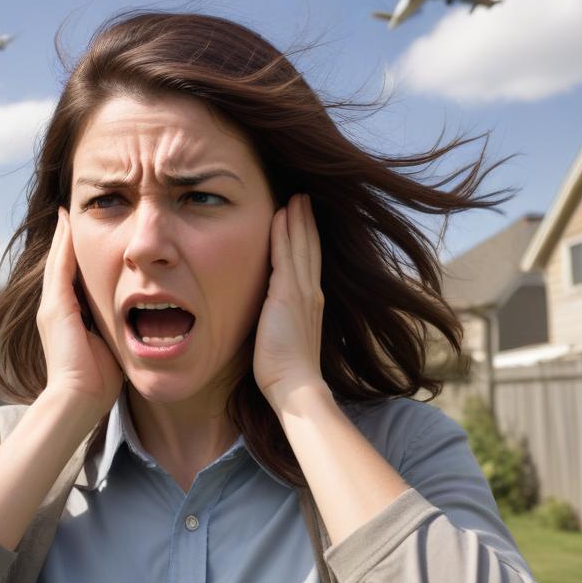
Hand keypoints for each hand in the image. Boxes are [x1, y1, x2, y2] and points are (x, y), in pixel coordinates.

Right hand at [37, 207, 123, 418]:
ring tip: (69, 211)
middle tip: (71, 212)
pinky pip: (60, 267)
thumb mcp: (109, 347)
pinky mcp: (55, 308)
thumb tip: (139, 324)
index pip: (74, 278)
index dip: (79, 255)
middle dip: (68, 240)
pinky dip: (63, 245)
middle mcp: (55, 308)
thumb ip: (116, 331)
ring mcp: (52, 307)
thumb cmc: (98, 383)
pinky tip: (68, 224)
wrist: (78, 400)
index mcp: (68, 318)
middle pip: (62, 264)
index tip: (88, 233)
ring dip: (64, 236)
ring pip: (59, 261)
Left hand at [253, 193, 327, 413]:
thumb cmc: (286, 373)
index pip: (309, 263)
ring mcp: (302, 291)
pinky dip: (284, 232)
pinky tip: (280, 214)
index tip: (303, 219)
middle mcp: (311, 293)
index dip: (307, 239)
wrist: (295, 385)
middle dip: (307, 221)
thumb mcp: (286, 340)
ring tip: (296, 197)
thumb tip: (270, 320)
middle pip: (310, 248)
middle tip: (304, 198)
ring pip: (300, 245)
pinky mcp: (288, 293)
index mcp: (311, 304)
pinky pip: (285, 254)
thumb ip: (281, 323)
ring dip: (297, 219)